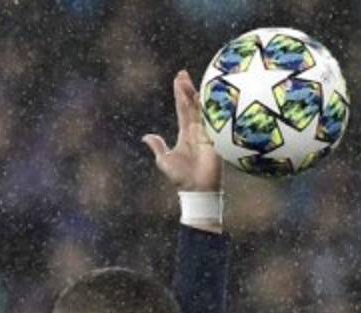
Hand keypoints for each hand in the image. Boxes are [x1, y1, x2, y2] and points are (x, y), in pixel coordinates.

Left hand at [142, 70, 222, 203]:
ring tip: (188, 81)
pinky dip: (210, 110)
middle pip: (191, 105)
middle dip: (187, 89)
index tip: (178, 79)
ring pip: (201, 110)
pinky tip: (207, 97)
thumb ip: (158, 147)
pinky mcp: (214, 139)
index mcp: (185, 134)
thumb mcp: (164, 161)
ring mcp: (207, 134)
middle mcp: (196, 131)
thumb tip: (146, 136)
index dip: (180, 94)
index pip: (182, 109)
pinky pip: (212, 121)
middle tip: (182, 73)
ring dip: (195, 95)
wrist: (197, 191)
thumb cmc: (181, 178)